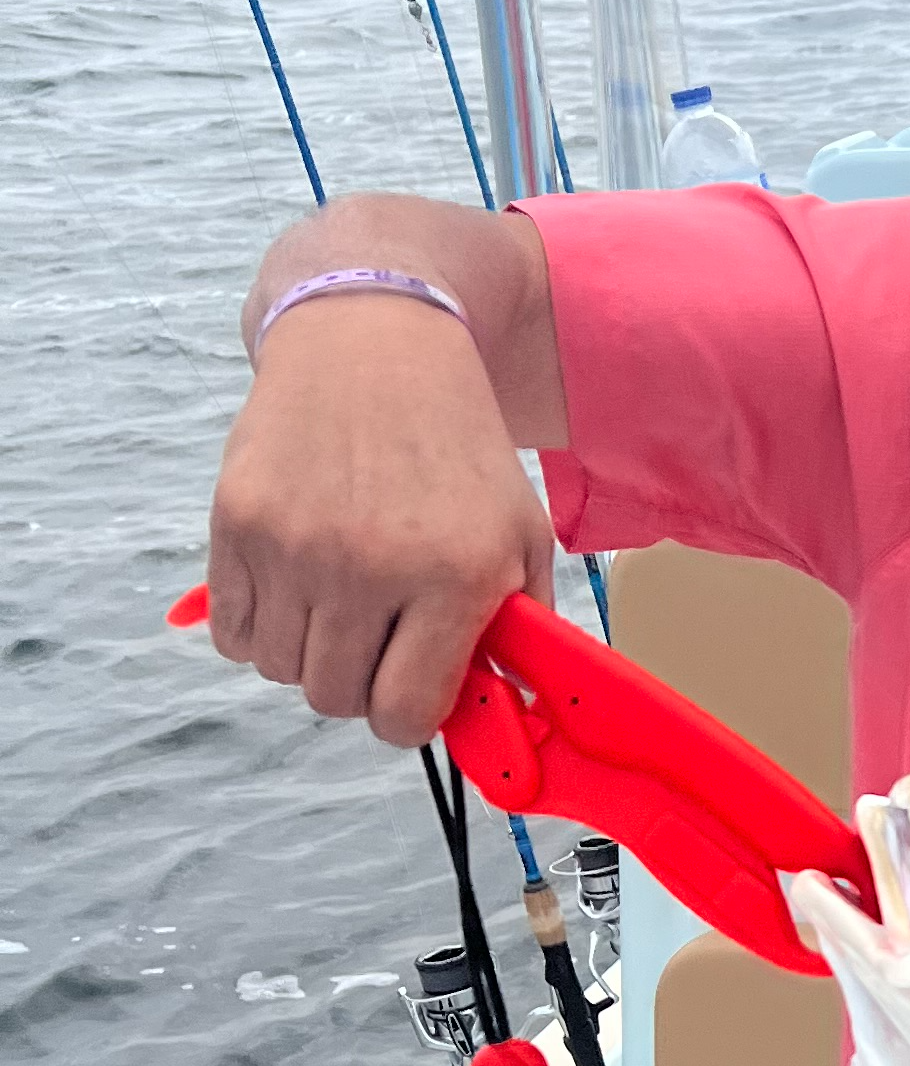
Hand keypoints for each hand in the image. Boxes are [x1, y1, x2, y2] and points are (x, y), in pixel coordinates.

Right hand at [208, 203, 565, 746]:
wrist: (374, 346)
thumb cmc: (459, 453)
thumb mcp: (522, 533)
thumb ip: (521, 628)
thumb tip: (506, 712)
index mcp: (453, 576)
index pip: (404, 716)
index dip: (407, 718)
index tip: (412, 692)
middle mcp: (370, 566)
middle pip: (336, 699)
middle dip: (359, 685)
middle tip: (377, 640)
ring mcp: (295, 545)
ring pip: (281, 671)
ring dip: (308, 655)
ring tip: (338, 603)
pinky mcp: (236, 521)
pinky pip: (232, 632)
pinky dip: (259, 628)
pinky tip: (294, 588)